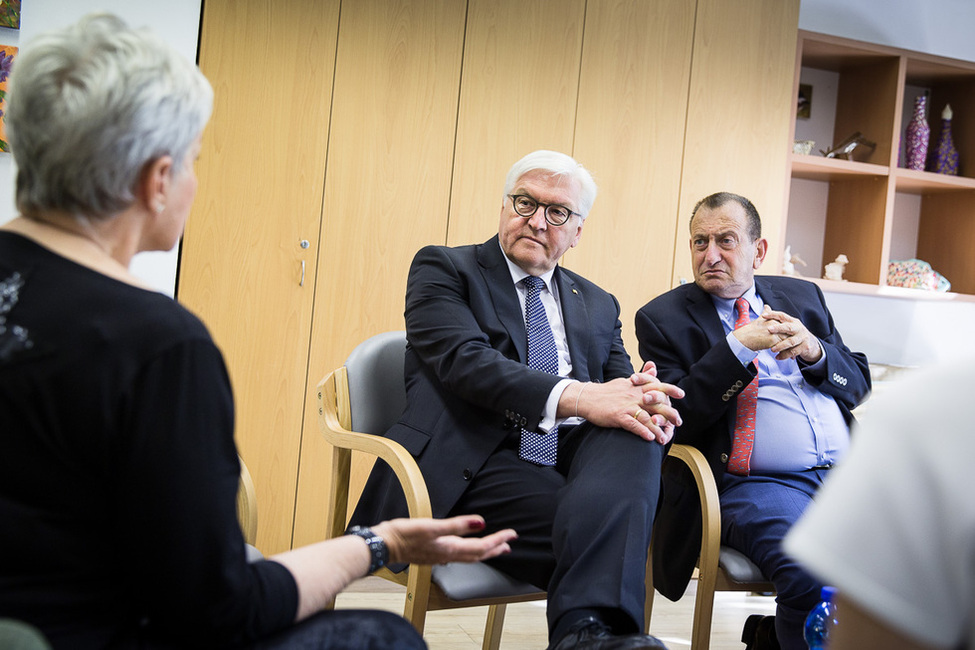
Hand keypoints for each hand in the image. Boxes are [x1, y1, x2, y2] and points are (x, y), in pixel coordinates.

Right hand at [372, 515, 515, 565]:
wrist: (384, 545)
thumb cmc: (404, 535)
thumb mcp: (432, 526)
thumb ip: (457, 525)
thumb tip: (480, 522)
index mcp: (450, 548)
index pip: (481, 546)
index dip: (498, 539)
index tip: (511, 534)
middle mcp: (447, 555)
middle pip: (478, 554)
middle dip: (495, 548)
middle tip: (509, 542)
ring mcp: (440, 556)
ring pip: (470, 556)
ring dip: (485, 552)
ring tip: (496, 548)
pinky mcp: (433, 554)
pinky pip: (459, 555)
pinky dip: (471, 552)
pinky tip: (468, 549)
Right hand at [567, 369, 683, 442]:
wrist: (587, 397)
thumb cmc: (607, 392)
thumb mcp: (626, 381)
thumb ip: (642, 376)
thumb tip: (653, 366)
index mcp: (636, 387)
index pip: (656, 385)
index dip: (669, 389)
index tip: (681, 394)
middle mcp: (634, 395)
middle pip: (656, 403)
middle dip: (669, 413)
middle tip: (678, 422)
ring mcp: (626, 406)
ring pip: (646, 416)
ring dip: (657, 428)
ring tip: (664, 438)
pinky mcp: (617, 416)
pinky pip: (633, 424)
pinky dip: (642, 431)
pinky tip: (650, 437)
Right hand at [732, 309, 787, 351]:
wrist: (742, 338)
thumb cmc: (749, 331)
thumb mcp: (759, 320)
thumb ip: (766, 314)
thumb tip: (767, 306)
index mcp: (773, 320)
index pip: (786, 326)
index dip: (788, 333)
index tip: (789, 338)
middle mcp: (775, 324)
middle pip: (788, 332)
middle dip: (791, 340)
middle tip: (793, 346)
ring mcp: (775, 332)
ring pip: (787, 340)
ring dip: (790, 347)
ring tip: (791, 354)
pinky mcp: (773, 340)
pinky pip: (783, 347)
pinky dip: (786, 352)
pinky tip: (786, 356)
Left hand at [762, 306, 822, 361]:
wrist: (812, 344)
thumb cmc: (795, 333)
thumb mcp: (788, 325)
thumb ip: (777, 318)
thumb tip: (765, 306)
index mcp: (793, 321)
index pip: (782, 316)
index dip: (773, 315)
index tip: (763, 315)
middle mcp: (798, 328)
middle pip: (788, 327)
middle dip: (778, 328)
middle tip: (769, 329)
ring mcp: (802, 338)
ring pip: (791, 342)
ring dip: (781, 346)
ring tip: (772, 349)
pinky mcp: (804, 347)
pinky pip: (793, 352)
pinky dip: (785, 355)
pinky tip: (778, 357)